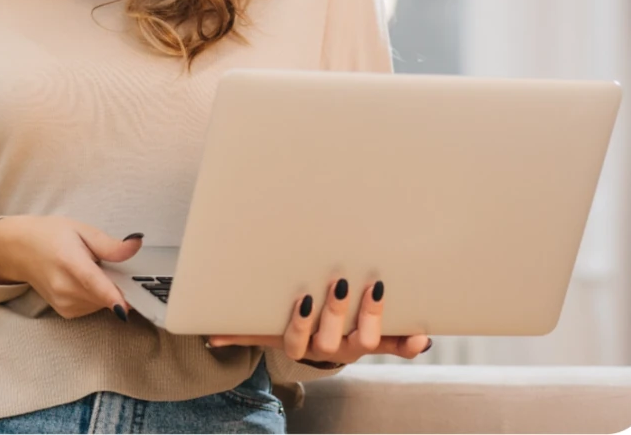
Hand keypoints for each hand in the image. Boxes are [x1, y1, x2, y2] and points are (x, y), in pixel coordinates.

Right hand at [0, 215, 143, 320]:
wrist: (21, 250)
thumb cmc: (51, 235)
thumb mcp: (82, 230)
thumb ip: (110, 244)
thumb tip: (136, 244)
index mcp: (69, 261)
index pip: (92, 282)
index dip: (111, 295)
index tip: (127, 306)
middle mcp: (64, 287)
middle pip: (103, 296)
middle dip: (117, 285)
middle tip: (113, 265)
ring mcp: (63, 303)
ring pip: (100, 304)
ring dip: (106, 291)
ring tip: (94, 269)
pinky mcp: (65, 312)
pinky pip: (92, 308)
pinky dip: (97, 297)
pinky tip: (87, 281)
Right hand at [207, 279, 431, 364]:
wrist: (323, 340)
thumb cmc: (293, 323)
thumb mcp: (267, 326)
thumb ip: (242, 329)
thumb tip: (208, 335)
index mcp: (301, 343)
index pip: (296, 340)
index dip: (301, 323)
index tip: (304, 298)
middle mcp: (329, 348)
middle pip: (332, 340)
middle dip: (337, 311)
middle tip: (342, 281)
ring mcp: (356, 344)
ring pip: (365, 342)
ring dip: (372, 317)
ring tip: (377, 287)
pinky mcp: (380, 341)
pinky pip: (396, 347)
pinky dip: (409, 343)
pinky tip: (422, 335)